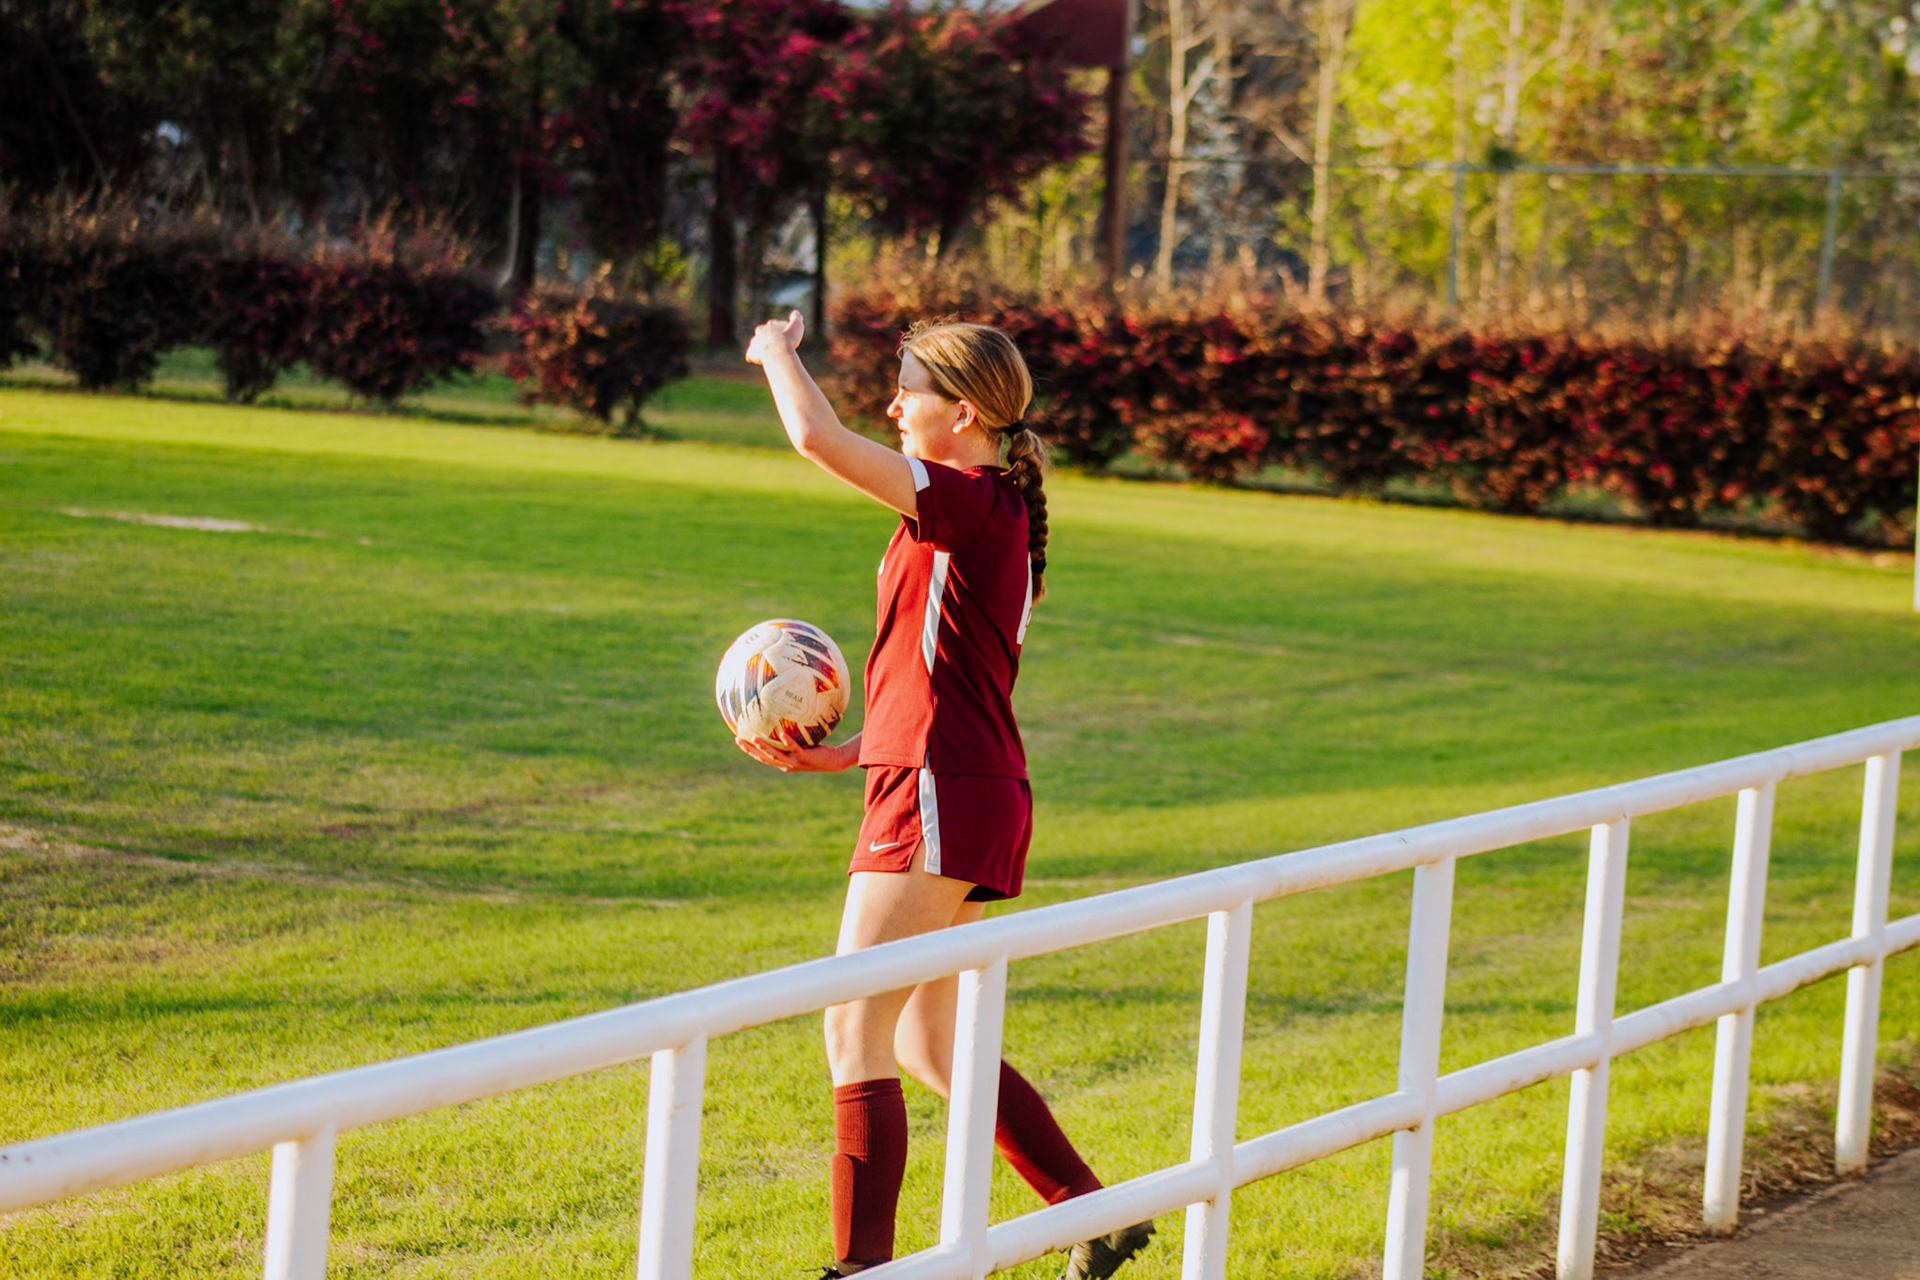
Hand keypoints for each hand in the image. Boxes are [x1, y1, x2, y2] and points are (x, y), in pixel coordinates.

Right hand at [735, 729, 850, 772]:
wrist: (833, 761)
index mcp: (782, 762)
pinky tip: (782, 734)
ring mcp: (795, 762)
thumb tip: (781, 718)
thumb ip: (790, 736)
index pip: (762, 757)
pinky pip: (795, 749)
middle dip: (751, 750)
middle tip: (739, 740)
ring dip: (764, 747)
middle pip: (764, 758)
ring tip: (754, 738)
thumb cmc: (816, 750)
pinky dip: (788, 742)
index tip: (738, 740)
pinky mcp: (806, 758)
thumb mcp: (800, 743)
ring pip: (776, 756)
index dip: (749, 750)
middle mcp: (786, 764)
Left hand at [745, 309, 805, 366]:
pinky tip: (756, 360)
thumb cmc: (788, 339)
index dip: (776, 330)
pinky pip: (750, 355)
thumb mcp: (797, 326)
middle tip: (773, 344)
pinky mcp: (751, 353)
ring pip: (755, 343)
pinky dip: (752, 357)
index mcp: (771, 325)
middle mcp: (761, 331)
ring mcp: (755, 342)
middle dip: (765, 337)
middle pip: (761, 332)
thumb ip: (797, 319)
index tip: (781, 335)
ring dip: (759, 348)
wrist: (777, 350)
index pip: (772, 324)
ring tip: (766, 354)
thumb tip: (796, 312)